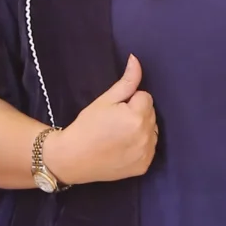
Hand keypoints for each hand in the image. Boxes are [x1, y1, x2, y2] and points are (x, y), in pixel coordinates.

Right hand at [49, 53, 157, 184]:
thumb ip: (126, 81)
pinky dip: (141, 146)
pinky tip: (124, 148)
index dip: (130, 101)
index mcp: (137, 116)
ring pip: (152, 130)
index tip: (115, 111)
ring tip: (120, 135)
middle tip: (116, 122)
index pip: (145, 97)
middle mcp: (146, 135)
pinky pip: (150, 148)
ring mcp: (146, 153)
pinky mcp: (144, 166)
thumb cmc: (87, 126)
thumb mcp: (105, 100)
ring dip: (141, 129)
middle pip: (151, 113)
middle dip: (137, 113)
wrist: (73, 158)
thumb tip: (136, 60)